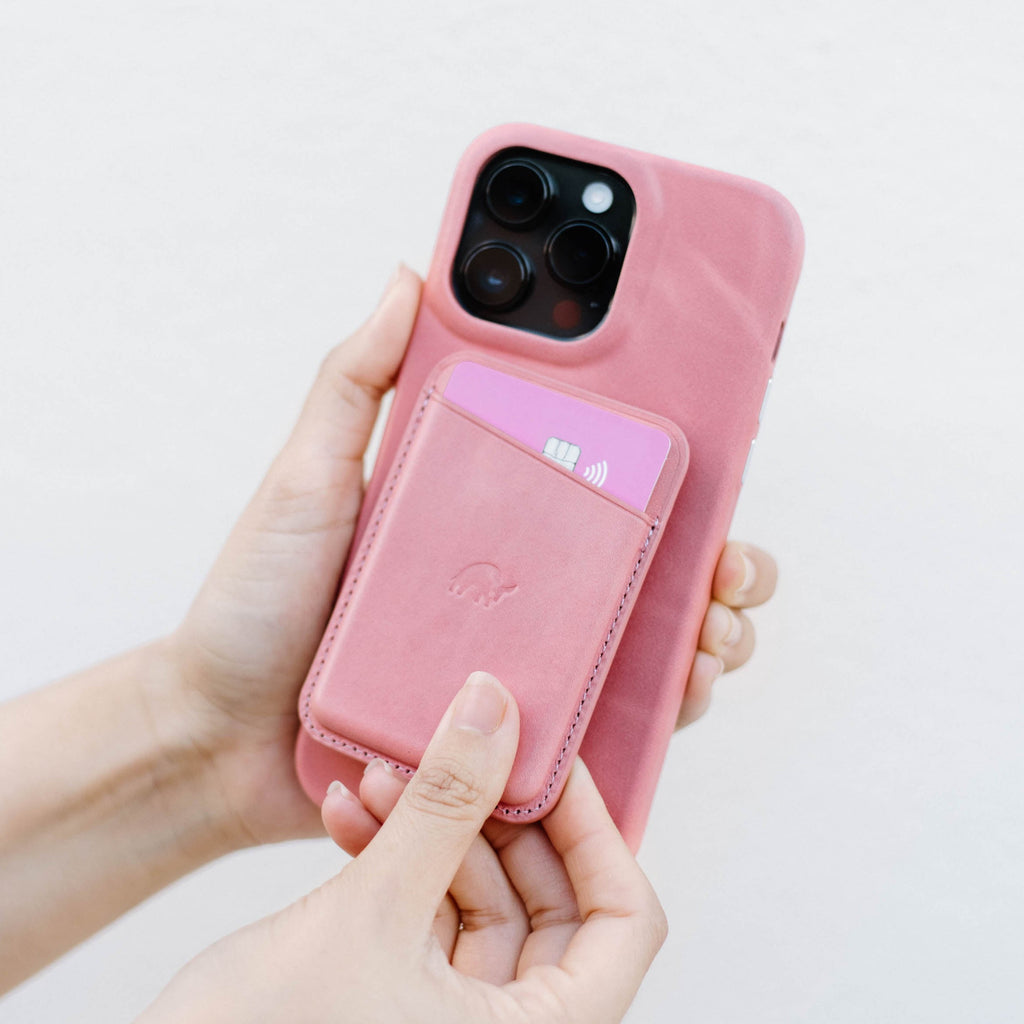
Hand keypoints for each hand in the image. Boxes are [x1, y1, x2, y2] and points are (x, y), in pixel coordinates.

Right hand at [139, 674, 666, 1023]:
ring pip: (477, 901)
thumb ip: (442, 805)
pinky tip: (347, 815)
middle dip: (493, 817)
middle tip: (461, 748)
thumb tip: (495, 706)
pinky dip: (395, 862)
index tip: (551, 760)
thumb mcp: (370, 914)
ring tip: (381, 776)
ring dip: (431, 829)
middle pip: (548, 902)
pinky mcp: (396, 1001)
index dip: (597, 831)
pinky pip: (423, 916)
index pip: (623, 922)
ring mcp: (449, 1020)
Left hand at [160, 263, 777, 848]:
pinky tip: (683, 692)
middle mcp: (515, 587)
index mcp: (484, 519)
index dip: (672, 474)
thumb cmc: (256, 606)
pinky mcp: (508, 733)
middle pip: (646, 568)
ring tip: (717, 633)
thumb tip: (412, 276)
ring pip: (646, 645)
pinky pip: (603, 723)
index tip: (721, 453)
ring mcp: (517, 661)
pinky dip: (661, 709)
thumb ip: (355, 381)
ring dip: (708, 634)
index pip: (598, 484)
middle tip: (734, 563)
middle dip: (720, 562)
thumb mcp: (307, 477)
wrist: (220, 737)